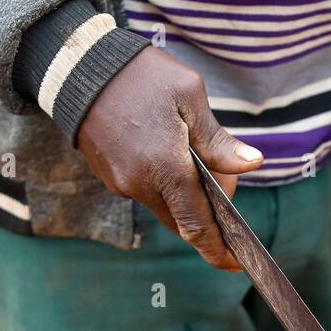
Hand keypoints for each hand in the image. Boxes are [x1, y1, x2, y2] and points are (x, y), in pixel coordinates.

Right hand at [77, 46, 262, 270]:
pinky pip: (146, 192)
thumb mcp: (188, 95)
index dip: (218, 250)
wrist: (78, 65)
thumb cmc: (139, 75)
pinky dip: (165, 184)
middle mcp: (140, 186)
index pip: (197, 226)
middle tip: (222, 176)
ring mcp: (121, 184)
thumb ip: (218, 141)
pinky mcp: (110, 177)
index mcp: (165, 169)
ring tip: (194, 154)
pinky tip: (169, 152)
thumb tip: (252, 164)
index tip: (237, 265)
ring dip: (186, 195)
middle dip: (208, 210)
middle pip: (184, 219)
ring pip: (165, 206)